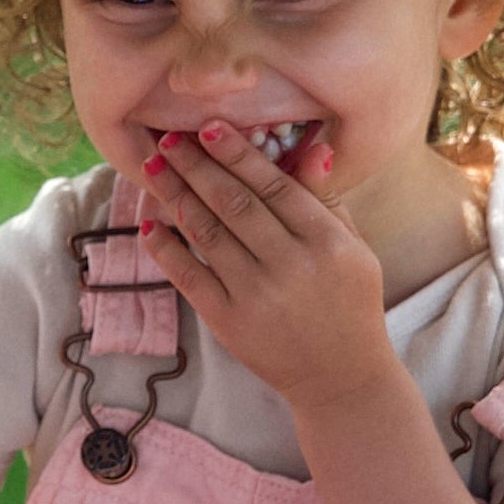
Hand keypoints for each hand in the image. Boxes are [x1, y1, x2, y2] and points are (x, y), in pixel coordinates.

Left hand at [137, 124, 392, 411]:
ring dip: (175, 197)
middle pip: (234, 203)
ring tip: (153, 169)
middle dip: (197, 167)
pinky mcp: (228, 321)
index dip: (238, 154)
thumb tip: (313, 148)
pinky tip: (149, 225)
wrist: (340, 375)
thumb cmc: (348, 303)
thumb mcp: (354, 249)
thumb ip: (326, 200)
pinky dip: (166, 249)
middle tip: (167, 140)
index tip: (208, 127)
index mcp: (326, 240)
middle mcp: (290, 263)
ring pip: (207, 234)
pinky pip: (189, 276)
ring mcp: (256, 294)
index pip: (274, 185)